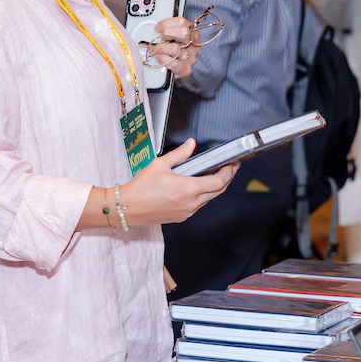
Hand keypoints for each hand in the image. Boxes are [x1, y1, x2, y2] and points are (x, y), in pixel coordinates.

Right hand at [118, 139, 236, 225]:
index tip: (232, 163)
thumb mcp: (160, 164)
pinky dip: (203, 194)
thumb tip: (191, 144)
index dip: (229, 172)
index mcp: (188, 189)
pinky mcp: (182, 216)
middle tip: (228, 166)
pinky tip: (197, 185)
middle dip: (226, 178)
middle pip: (218, 191)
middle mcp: (191, 203)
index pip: (219, 181)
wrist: (128, 208)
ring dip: (214, 187)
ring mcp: (187, 211)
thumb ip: (180, 154)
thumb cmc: (141, 188)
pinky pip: (199, 205)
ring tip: (212, 174)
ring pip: (209, 198)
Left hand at [146, 17, 200, 79]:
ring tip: (153, 50)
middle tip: (158, 39)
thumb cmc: (169, 52)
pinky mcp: (186, 70)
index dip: (166, 23)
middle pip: (183, 33)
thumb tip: (153, 30)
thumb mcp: (169, 38)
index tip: (157, 28)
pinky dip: (164, 59)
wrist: (169, 71)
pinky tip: (158, 57)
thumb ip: (165, 31)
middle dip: (167, 34)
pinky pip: (175, 63)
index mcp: (191, 33)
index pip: (182, 22)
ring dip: (161, 48)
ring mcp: (191, 58)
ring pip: (176, 48)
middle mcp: (193, 45)